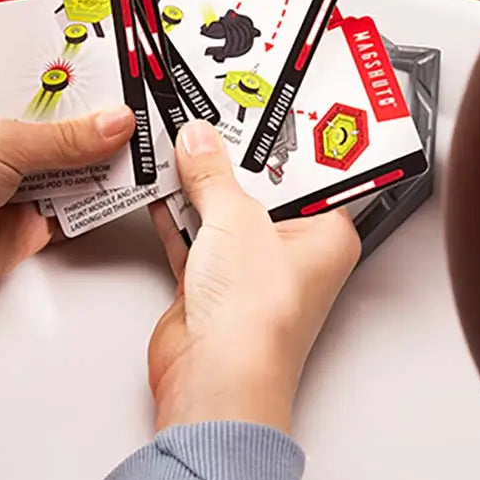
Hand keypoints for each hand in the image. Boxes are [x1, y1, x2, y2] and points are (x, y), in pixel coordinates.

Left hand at [0, 85, 134, 336]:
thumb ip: (63, 137)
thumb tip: (115, 122)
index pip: (53, 79)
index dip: (88, 74)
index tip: (128, 67)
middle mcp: (15, 140)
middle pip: (75, 123)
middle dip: (108, 120)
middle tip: (150, 110)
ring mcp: (27, 180)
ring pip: (84, 165)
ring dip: (111, 160)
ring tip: (150, 147)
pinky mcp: (37, 221)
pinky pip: (81, 207)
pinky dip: (103, 201)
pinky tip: (128, 189)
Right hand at [148, 120, 359, 433]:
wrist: (214, 378)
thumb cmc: (256, 318)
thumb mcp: (238, 220)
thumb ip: (213, 174)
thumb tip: (200, 140)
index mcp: (324, 235)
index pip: (311, 172)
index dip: (287, 137)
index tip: (264, 102)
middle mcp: (288, 251)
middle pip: (259, 187)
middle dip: (231, 155)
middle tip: (212, 111)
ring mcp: (245, 267)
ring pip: (220, 209)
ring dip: (196, 181)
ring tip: (177, 135)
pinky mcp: (207, 282)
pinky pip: (189, 233)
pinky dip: (172, 210)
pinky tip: (156, 180)